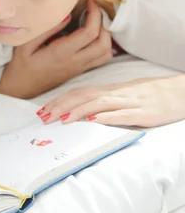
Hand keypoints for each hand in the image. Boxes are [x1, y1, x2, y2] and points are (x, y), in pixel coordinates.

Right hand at [0, 0, 112, 98]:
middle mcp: (75, 61)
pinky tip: (94, 37)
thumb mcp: (26, 44)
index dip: (95, 14)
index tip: (90, 2)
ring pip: (106, 52)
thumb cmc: (21, 65)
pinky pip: (101, 59)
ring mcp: (79, 68)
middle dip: (104, 23)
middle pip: (103, 42)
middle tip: (93, 11)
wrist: (21, 88)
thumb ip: (48, 30)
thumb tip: (68, 16)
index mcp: (62, 52)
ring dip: (106, 35)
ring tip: (94, 23)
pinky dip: (104, 46)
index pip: (89, 32)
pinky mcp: (79, 71)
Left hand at [38, 75, 184, 127]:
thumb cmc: (153, 95)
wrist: (183, 92)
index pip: (79, 92)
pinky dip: (107, 116)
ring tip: (61, 119)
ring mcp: (130, 102)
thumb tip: (83, 113)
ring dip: (78, 111)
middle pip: (83, 96)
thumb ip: (107, 102)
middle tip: (43, 118)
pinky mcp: (145, 113)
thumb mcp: (126, 96)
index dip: (59, 100)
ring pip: (99, 103)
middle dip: (60, 106)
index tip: (42, 110)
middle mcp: (117, 94)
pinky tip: (93, 121)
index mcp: (111, 90)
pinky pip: (123, 114)